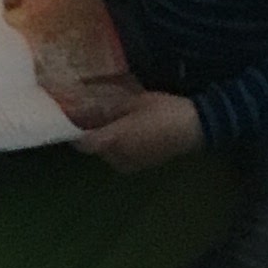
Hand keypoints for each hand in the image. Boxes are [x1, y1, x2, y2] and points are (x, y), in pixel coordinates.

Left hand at [70, 86, 201, 170]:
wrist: (195, 128)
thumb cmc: (164, 110)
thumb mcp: (136, 102)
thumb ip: (109, 108)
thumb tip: (85, 108)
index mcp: (114, 140)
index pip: (84, 144)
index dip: (74, 133)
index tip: (71, 119)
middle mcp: (118, 157)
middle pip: (96, 149)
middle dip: (93, 134)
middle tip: (93, 115)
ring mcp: (131, 164)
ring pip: (109, 154)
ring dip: (107, 141)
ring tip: (112, 122)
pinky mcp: (142, 165)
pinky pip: (122, 157)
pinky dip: (120, 146)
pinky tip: (129, 131)